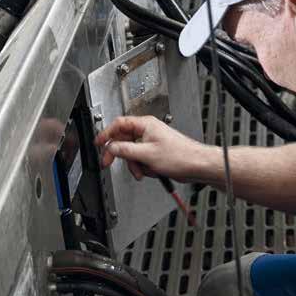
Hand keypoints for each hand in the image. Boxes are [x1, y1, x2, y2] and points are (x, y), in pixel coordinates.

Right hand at [94, 115, 208, 180]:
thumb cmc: (180, 155)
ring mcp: (151, 142)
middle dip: (119, 154)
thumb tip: (110, 147)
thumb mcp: (146, 154)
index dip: (106, 134)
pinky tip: (150, 171)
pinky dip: (142, 167)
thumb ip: (124, 150)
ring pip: (131, 152)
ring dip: (134, 164)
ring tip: (141, 171)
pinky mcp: (155, 152)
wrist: (197, 165)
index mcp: (145, 124)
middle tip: (108, 162)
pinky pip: (140, 159)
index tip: (98, 143)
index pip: (118, 124)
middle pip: (123, 140)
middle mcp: (147, 130)